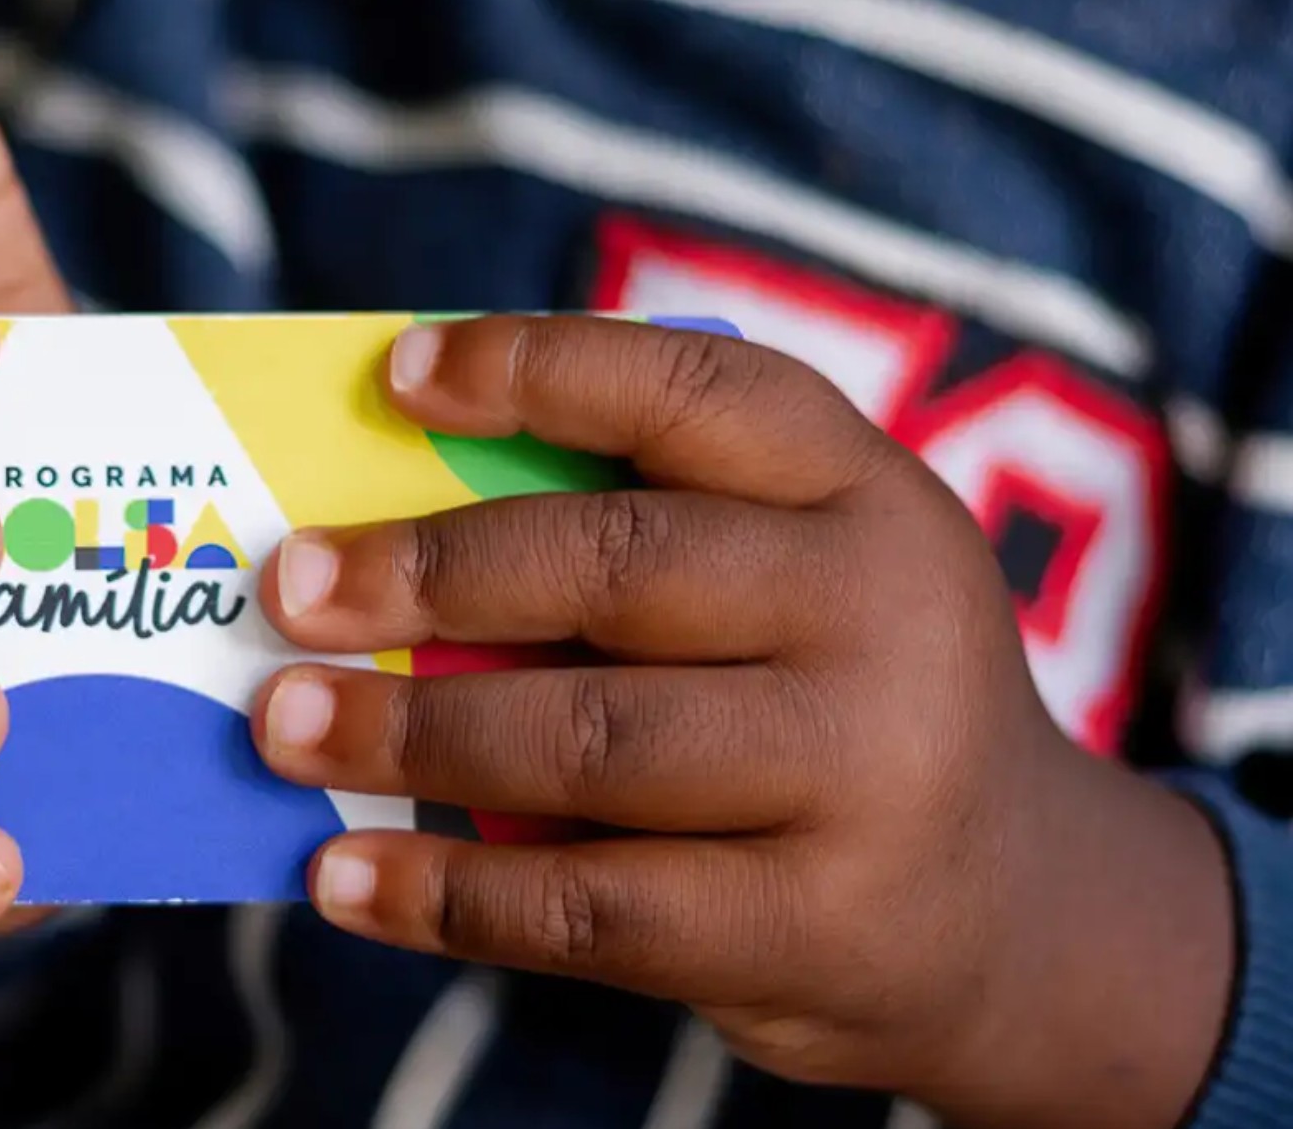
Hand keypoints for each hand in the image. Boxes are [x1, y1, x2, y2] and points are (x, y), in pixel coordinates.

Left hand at [252, 317, 1234, 1128]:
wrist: (1009, 912)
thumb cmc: (832, 703)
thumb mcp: (791, 585)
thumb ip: (637, 548)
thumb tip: (376, 550)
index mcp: (862, 489)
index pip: (696, 390)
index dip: (541, 367)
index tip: (395, 376)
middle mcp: (882, 612)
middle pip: (619, 567)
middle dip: (430, 574)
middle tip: (289, 587)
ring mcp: (863, 776)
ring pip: (593, 742)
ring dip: (408, 733)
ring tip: (284, 727)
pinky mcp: (816, 926)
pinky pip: (593, 910)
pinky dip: (445, 894)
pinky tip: (341, 878)